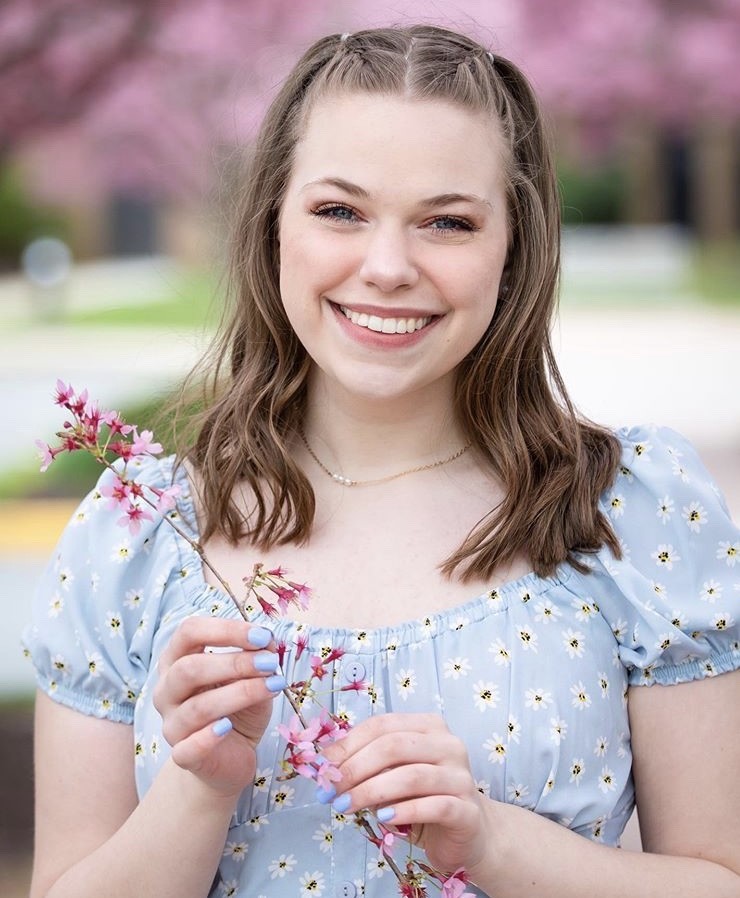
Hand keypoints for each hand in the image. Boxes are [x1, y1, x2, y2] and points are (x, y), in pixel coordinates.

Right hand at [153, 617, 283, 798]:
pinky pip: (188, 748)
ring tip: (273, 686)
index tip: (263, 636)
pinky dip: (208, 737)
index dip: (226, 630)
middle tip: (270, 662)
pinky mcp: (183, 757)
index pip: (190, 632)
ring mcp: (171, 724)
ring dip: (240, 693)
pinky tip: (228, 726)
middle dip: (235, 662)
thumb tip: (269, 643)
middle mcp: (167, 690)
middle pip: (189, 668)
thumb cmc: (239, 708)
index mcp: (178, 659)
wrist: (232, 756)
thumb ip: (258, 658)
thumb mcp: (254, 677)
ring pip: (197, 706)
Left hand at [321, 712, 489, 873]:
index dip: (349, 744)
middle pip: (394, 746)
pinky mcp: (467, 810)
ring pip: (411, 776)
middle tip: (331, 792)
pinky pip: (433, 806)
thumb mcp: (393, 775)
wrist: (470, 832)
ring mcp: (461, 777)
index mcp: (429, 726)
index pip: (383, 725)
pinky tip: (383, 819)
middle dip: (355, 769)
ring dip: (371, 792)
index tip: (324, 767)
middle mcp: (449, 745)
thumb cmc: (424, 799)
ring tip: (346, 807)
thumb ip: (369, 765)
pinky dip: (403, 811)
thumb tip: (327, 765)